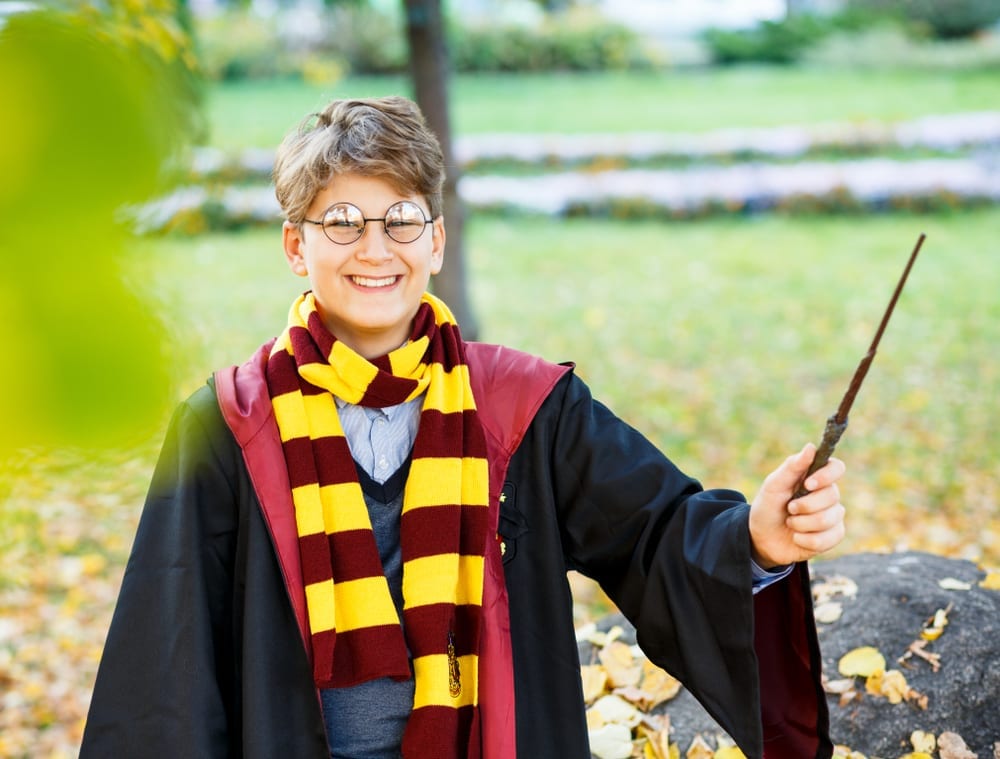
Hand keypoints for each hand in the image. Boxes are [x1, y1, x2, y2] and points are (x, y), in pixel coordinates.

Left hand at [749, 443, 845, 568]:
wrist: (761, 538)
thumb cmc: (768, 507)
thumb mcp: (773, 485)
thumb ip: (792, 467)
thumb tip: (811, 447)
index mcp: (815, 477)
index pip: (837, 468)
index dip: (827, 475)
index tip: (808, 484)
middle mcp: (828, 495)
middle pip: (832, 495)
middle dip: (805, 505)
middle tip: (789, 508)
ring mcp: (833, 516)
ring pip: (829, 519)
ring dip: (801, 524)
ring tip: (790, 523)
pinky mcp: (832, 536)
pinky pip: (828, 539)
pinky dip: (806, 540)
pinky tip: (796, 538)